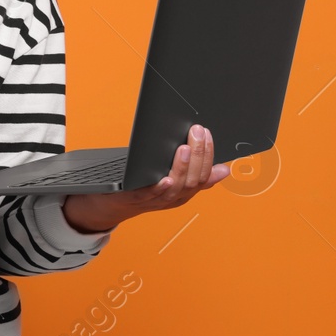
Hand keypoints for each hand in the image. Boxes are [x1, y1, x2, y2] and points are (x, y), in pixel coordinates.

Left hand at [61, 125, 230, 233]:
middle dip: (198, 155)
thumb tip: (224, 169)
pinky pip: (151, 195)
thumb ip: (195, 173)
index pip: (204, 175)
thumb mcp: (174, 179)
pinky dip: (160, 188)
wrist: (112, 203)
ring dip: (182, 167)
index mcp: (185, 192)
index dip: (209, 155)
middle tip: (197, 132)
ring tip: (184, 148)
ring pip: (176, 187)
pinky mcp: (135, 199)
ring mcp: (155, 200)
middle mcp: (174, 198)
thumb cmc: (144, 186)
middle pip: (193, 180)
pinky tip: (165, 178)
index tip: (207, 134)